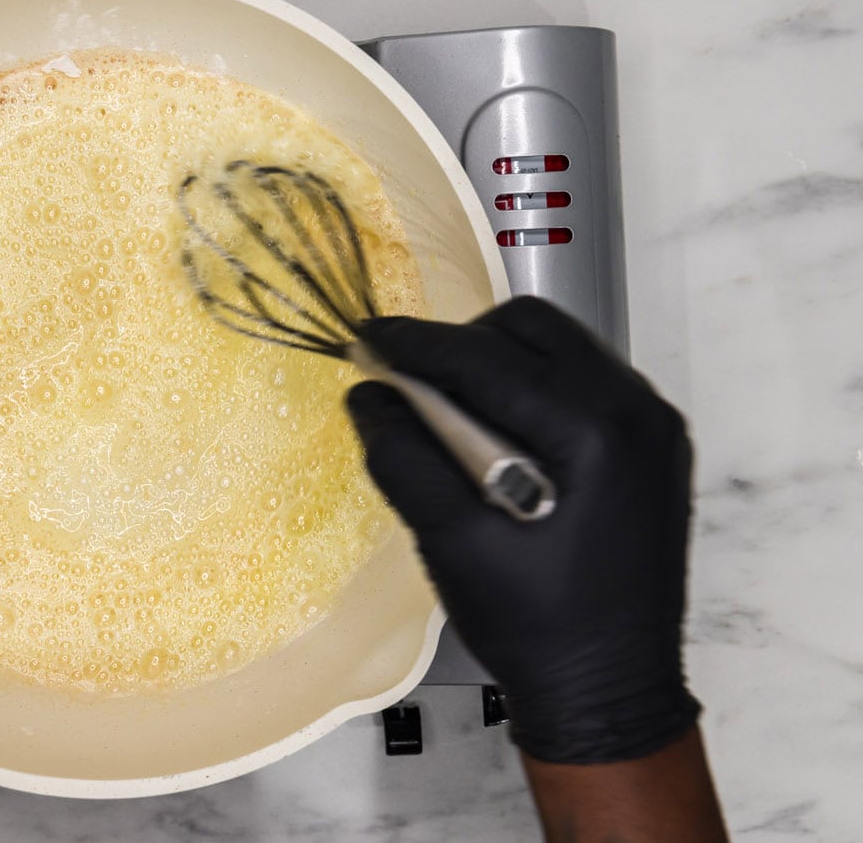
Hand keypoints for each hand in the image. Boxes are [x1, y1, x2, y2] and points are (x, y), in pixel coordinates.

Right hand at [346, 297, 700, 763]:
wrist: (611, 690)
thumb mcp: (452, 544)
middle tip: (409, 383)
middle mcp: (637, 413)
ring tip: (449, 412)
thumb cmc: (535, 628)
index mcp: (594, 434)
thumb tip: (368, 396)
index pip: (486, 358)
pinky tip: (498, 437)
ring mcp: (653, 427)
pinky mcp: (654, 446)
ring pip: (561, 349)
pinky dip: (532, 390)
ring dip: (497, 364)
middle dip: (460, 345)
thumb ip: (404, 459)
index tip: (367, 338)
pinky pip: (584, 383)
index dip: (416, 343)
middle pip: (532, 330)